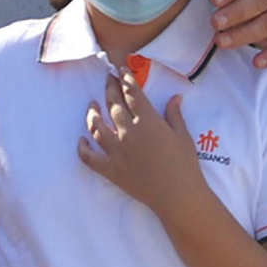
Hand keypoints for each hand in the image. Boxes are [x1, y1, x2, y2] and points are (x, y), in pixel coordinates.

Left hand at [78, 73, 205, 217]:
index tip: (121, 70)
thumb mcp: (183, 136)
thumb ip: (174, 115)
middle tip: (108, 80)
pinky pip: (89, 157)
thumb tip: (175, 97)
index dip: (126, 79)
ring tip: (92, 105)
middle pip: (113, 105)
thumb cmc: (185, 165)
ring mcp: (116, 151)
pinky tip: (81, 140)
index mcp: (148, 122)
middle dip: (109, 89)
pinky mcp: (109, 169)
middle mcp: (128, 132)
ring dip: (92, 113)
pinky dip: (82, 148)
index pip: (132, 93)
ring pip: (96, 126)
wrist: (178, 196)